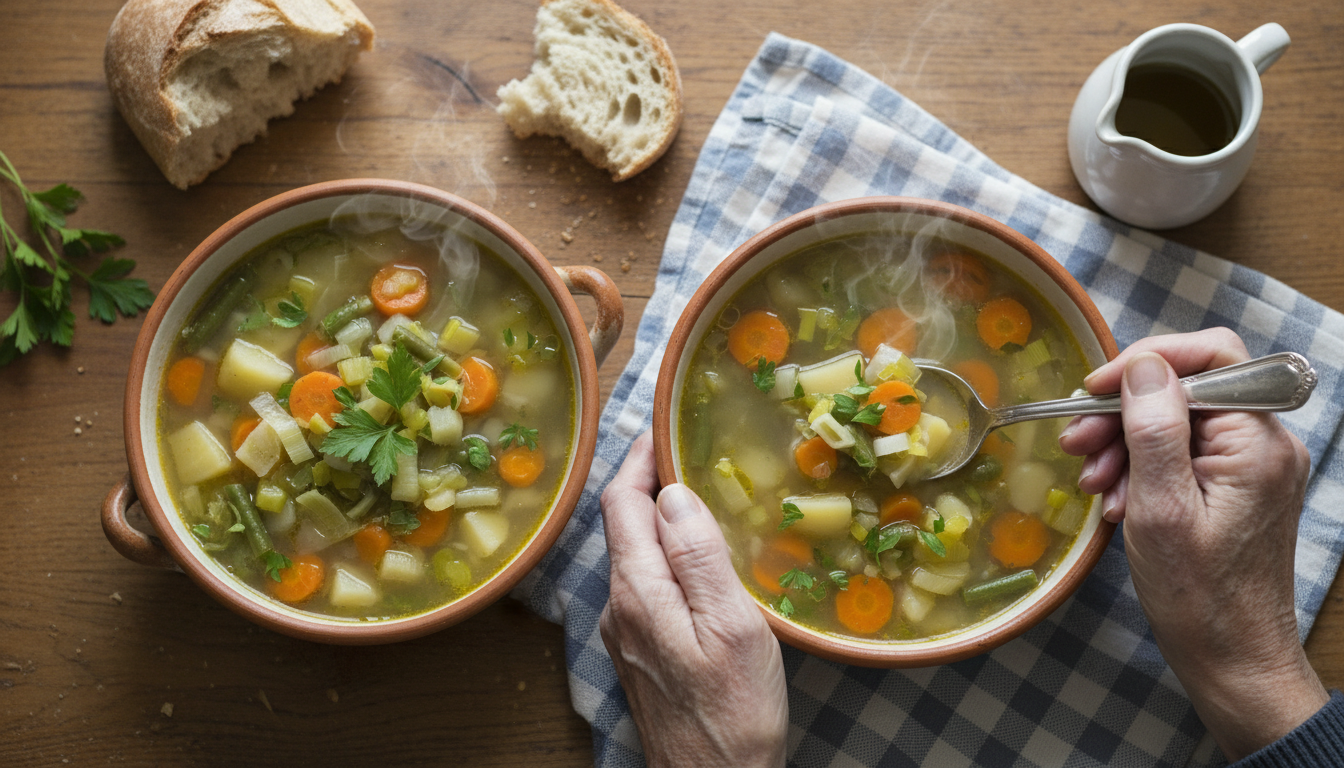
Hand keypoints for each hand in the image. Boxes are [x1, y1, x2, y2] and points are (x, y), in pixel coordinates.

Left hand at [598, 431, 787, 767]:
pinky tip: (698, 554)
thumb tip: (674, 492)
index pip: (621, 501)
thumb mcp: (730, 625)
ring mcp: (625, 632)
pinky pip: (646, 583)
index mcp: (638, 590)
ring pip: (634, 554)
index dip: (639, 456)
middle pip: (622, 524)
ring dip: (658, 516)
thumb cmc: (734, 712)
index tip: (664, 422)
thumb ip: (697, 555)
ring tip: (699, 489)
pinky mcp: (640, 653)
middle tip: (687, 445)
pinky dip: (665, 553)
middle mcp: (619, 606)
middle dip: (648, 479)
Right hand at [1059, 328, 1327, 759]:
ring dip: (1124, 443)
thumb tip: (1142, 364)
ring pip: (1178, 421)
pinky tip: (1115, 500)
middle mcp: (1264, 442)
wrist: (1233, 660)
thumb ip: (1153, 428)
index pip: (1210, 355)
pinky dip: (1142, 468)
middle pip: (1186, 388)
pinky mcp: (1237, 488)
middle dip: (1123, 410)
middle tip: (1075, 444)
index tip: (1091, 390)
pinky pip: (1184, 455)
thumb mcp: (1160, 508)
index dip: (1145, 360)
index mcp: (1256, 439)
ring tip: (1090, 482)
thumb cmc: (1197, 595)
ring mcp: (1252, 466)